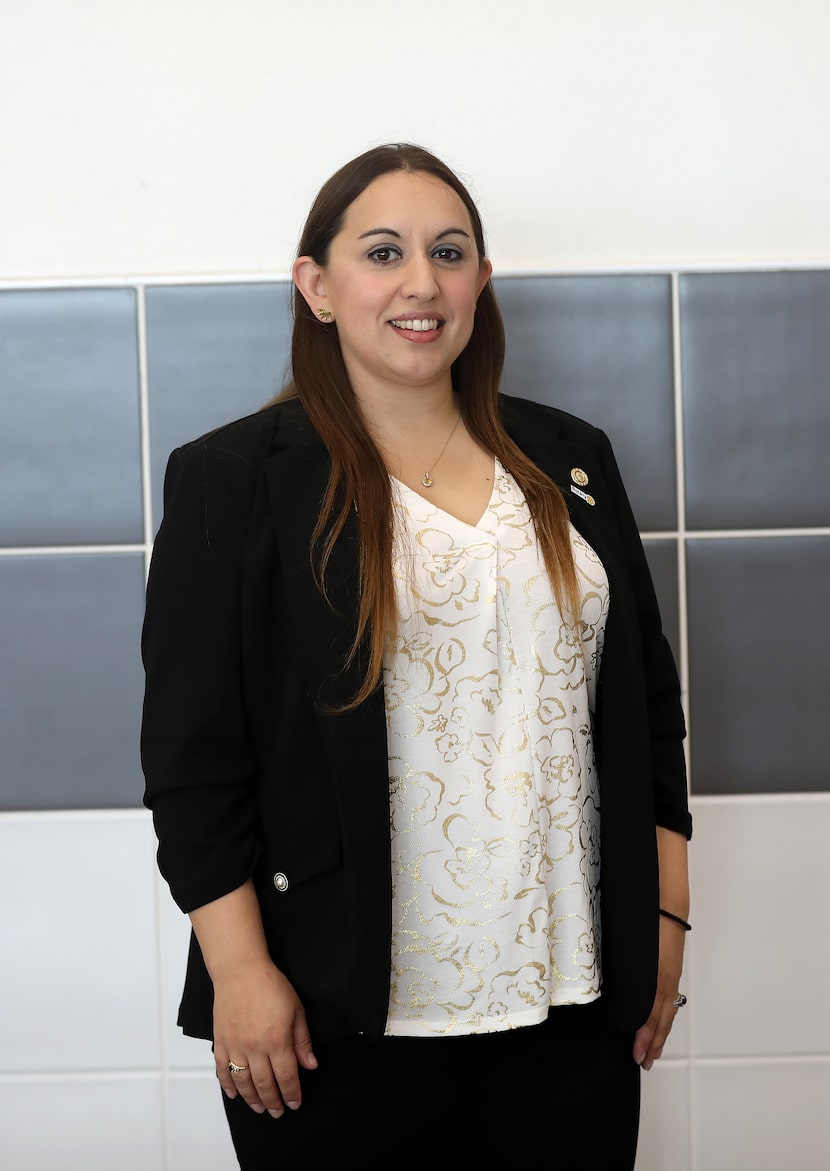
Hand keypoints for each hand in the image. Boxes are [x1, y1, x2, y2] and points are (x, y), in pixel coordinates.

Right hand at [213, 959, 317, 1116]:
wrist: (240, 971)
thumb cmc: (270, 986)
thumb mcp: (296, 1010)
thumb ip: (302, 1040)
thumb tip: (310, 1065)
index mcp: (277, 1041)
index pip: (286, 1077)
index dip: (291, 1093)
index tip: (295, 1104)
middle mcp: (255, 1049)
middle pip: (264, 1084)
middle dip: (273, 1101)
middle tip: (277, 1112)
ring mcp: (235, 1046)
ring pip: (243, 1082)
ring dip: (252, 1099)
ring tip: (259, 1108)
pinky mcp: (221, 1041)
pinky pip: (222, 1070)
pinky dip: (228, 1084)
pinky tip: (234, 1093)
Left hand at [632, 916, 686, 1071]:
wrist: (667, 903)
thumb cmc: (645, 921)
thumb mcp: (631, 949)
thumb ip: (626, 973)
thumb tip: (616, 993)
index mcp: (656, 978)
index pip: (650, 1016)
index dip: (644, 1037)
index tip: (637, 1055)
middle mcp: (666, 980)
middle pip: (661, 1020)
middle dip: (653, 1044)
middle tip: (644, 1062)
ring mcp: (672, 976)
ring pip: (668, 1012)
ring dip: (660, 1034)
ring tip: (653, 1051)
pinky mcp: (673, 970)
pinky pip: (670, 1000)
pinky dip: (665, 1017)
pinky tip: (660, 1023)